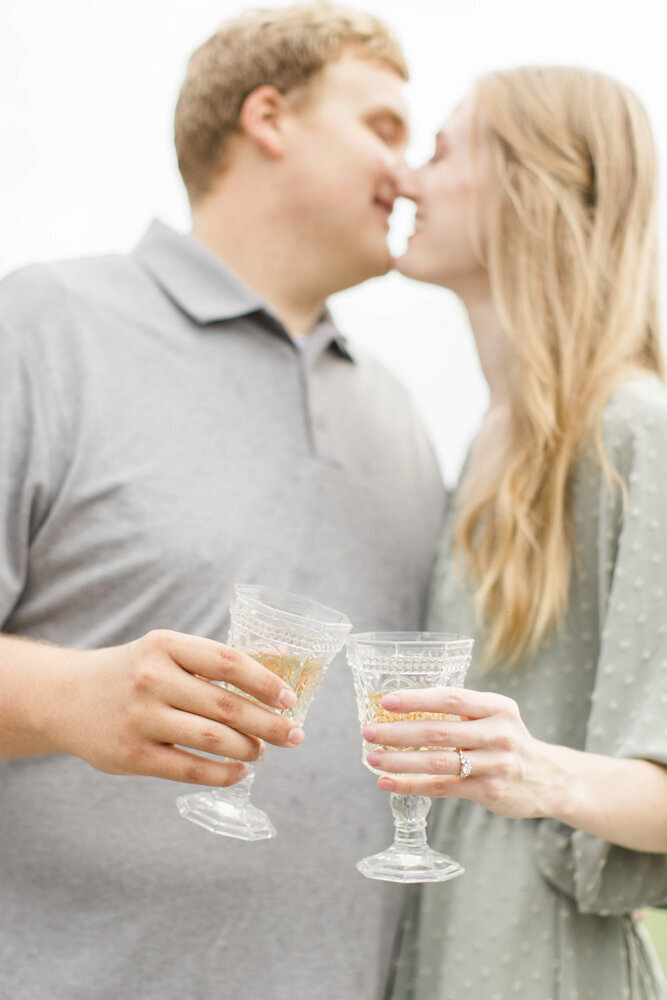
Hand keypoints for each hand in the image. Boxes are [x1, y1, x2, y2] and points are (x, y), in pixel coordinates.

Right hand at [46, 630, 304, 785]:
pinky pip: (189, 769)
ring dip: (248, 749)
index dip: (265, 682)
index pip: (228, 662)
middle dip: (269, 724)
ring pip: (213, 739)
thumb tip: (280, 661)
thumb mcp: (165, 650)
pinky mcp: (132, 754)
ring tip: (262, 751)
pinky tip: (238, 771)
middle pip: (227, 706)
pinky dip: (222, 773)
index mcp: (165, 645)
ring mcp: (141, 718)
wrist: (65, 697)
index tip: (290, 698)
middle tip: (294, 735)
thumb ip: (212, 659)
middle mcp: (153, 679)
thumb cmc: (132, 672)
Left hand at [362, 687, 554, 818]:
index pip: (450, 698)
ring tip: (372, 759)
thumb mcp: (495, 716)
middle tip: (368, 732)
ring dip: (400, 761)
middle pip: (439, 731)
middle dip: (398, 732)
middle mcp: (498, 733)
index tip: (386, 702)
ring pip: (438, 762)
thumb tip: (404, 706)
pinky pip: (443, 787)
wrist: (548, 779)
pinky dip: (412, 785)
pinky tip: (388, 783)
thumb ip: (460, 710)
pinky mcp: (490, 791)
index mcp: (497, 707)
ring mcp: (496, 764)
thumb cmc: (507, 741)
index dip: (416, 699)